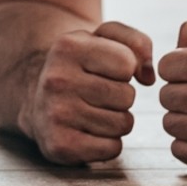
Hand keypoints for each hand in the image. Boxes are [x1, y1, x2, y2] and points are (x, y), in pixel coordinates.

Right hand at [19, 21, 154, 164]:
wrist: (37, 95)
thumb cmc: (80, 63)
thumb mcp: (104, 36)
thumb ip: (137, 42)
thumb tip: (149, 77)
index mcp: (68, 46)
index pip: (127, 62)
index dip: (126, 67)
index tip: (107, 68)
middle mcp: (57, 80)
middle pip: (127, 95)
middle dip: (123, 95)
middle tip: (101, 92)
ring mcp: (55, 115)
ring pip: (123, 124)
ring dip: (118, 119)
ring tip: (96, 110)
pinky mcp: (59, 146)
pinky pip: (112, 149)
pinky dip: (109, 142)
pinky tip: (91, 130)